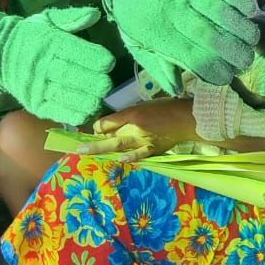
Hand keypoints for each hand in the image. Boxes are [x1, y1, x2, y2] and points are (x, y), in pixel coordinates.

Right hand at [0, 7, 115, 125]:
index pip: (72, 51)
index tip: (108, 63)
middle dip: (91, 82)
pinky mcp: (34, 103)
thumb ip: (72, 18)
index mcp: (48, 42)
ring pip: (63, 95)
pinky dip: (71, 114)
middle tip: (107, 85)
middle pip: (69, 75)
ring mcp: (37, 86)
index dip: (92, 58)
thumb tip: (94, 15)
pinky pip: (54, 111)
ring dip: (84, 100)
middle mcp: (42, 65)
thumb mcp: (48, 20)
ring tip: (98, 100)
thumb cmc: (31, 36)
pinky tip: (85, 113)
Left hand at [76, 98, 196, 161]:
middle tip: (78, 149)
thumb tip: (114, 125)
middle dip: (93, 142)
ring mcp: (143, 139)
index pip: (109, 121)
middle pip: (109, 135)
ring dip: (102, 149)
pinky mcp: (153, 149)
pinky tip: (120, 159)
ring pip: (118, 145)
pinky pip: (139, 154)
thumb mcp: (145, 105)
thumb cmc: (166, 108)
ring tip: (87, 153)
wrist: (186, 118)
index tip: (97, 130)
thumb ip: (129, 115)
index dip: (99, 126)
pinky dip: (130, 157)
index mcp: (133, 113)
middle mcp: (135, 126)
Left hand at [111, 0, 258, 92]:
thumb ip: (159, 69)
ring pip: (218, 10)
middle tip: (246, 62)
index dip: (214, 69)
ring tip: (252, 40)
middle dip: (233, 51)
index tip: (227, 77)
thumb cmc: (135, 21)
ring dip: (239, 27)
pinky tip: (250, 12)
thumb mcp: (139, 49)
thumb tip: (178, 90)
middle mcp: (173, 13)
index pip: (194, 57)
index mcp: (159, 36)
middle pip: (209, 35)